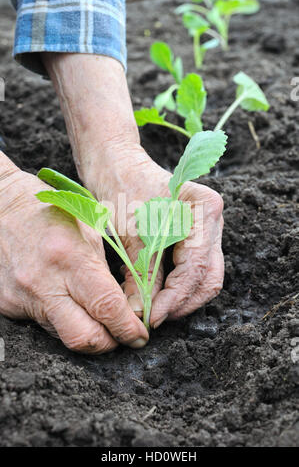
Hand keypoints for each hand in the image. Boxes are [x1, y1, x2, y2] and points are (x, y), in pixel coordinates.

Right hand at [0, 156, 147, 352]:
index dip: (129, 329)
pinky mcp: (7, 305)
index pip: (107, 308)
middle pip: (83, 338)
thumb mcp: (88, 232)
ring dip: (86, 332)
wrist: (1, 208)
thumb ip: (105, 272)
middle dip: (109, 344)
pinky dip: (62, 319)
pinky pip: (43, 325)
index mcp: (70, 257)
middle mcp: (43, 282)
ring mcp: (21, 296)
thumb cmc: (50, 214)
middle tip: (121, 337)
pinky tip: (65, 301)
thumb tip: (125, 308)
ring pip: (63, 336)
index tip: (139, 335)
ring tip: (95, 316)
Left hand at [40, 52, 223, 327]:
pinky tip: (158, 296)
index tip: (152, 318)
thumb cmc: (121, 188)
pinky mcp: (195, 235)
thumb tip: (141, 315)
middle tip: (155, 319)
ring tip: (156, 311)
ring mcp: (206, 227)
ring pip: (205, 276)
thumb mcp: (131, 233)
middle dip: (182, 302)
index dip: (174, 298)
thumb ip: (141, 274)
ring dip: (182, 298)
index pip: (195, 267)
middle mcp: (212, 219)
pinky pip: (194, 269)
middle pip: (208, 276)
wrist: (115, 163)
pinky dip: (178, 286)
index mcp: (203, 209)